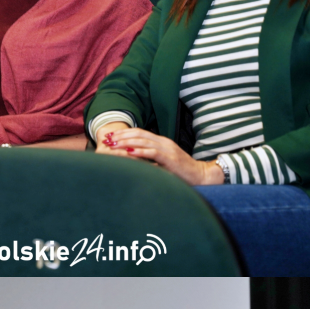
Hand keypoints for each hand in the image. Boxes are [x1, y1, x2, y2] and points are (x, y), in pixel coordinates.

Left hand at [96, 126, 222, 184]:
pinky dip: (140, 151)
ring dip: (126, 142)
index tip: (111, 136)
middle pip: (139, 134)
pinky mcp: (170, 159)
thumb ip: (151, 159)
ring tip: (113, 145)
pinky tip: (129, 152)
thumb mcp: (164, 163)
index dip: (124, 133)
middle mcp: (164, 142)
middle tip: (107, 139)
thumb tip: (134, 159)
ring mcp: (168, 149)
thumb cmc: (183, 172)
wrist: (202, 175)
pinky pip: (152, 153)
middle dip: (121, 136)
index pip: (140, 133)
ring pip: (143, 141)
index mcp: (162, 142)